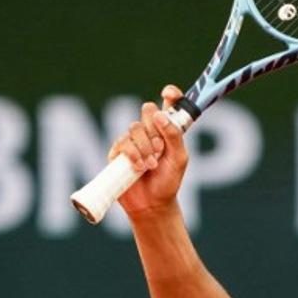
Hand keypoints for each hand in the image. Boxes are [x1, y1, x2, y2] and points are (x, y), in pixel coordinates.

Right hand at [109, 85, 189, 217]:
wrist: (152, 204)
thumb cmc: (168, 181)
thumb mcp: (179, 158)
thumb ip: (174, 136)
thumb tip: (160, 115)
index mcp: (167, 130)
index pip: (168, 105)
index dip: (170, 95)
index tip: (169, 93)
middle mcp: (149, 131)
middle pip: (147, 110)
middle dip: (154, 128)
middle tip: (160, 147)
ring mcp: (132, 140)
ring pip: (134, 128)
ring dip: (145, 147)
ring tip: (151, 165)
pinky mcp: (118, 152)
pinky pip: (123, 143)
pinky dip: (133, 154)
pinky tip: (139, 167)